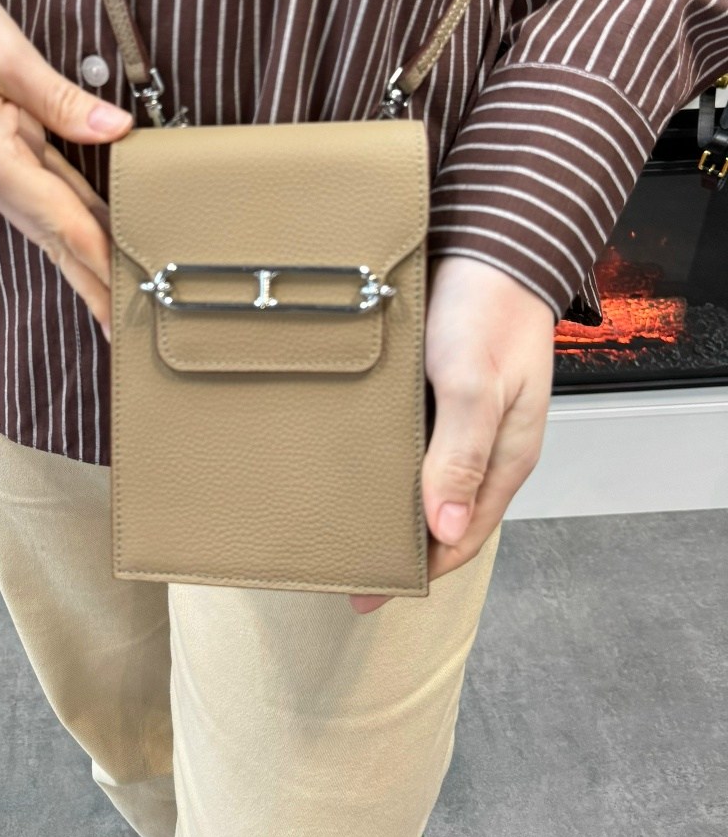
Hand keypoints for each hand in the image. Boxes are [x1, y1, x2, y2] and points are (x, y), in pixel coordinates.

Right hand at [0, 0, 133, 336]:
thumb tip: (117, 131)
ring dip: (82, 259)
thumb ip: (62, 99)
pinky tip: (96, 233)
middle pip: (50, 236)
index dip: (100, 254)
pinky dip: (69, 220)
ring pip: (45, 221)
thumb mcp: (4, 49)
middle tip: (127, 327)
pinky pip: (39, 192)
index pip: (57, 216)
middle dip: (90, 283)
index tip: (130, 290)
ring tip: (118, 296)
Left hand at [348, 254, 555, 613]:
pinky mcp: (432, 391)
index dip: (420, 570)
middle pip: (438, 515)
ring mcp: (455, 420)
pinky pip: (405, 441)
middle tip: (340, 565)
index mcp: (503, 458)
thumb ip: (461, 454)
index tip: (372, 592)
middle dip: (396, 545)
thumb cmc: (490, 312)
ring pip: (418, 479)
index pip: (461, 536)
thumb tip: (443, 528)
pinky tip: (342, 463)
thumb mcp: (476, 385)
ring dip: (383, 503)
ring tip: (333, 523)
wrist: (489, 243)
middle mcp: (480, 447)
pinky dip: (377, 460)